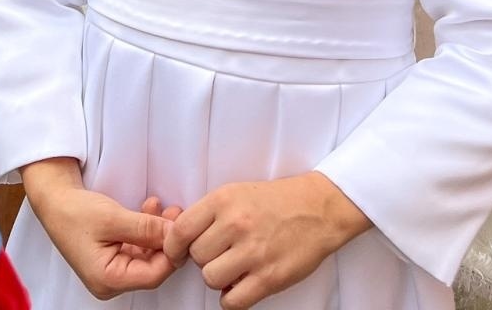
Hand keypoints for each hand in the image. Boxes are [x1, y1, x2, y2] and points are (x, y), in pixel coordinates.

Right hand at [22, 158, 178, 297]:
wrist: (54, 199)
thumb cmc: (73, 212)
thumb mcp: (114, 218)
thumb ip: (147, 228)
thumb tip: (176, 233)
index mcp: (107, 279)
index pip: (153, 274)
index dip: (172, 252)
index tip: (183, 230)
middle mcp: (110, 281)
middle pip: (152, 266)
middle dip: (166, 239)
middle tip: (178, 215)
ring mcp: (111, 270)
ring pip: (147, 255)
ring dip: (158, 231)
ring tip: (167, 208)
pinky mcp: (112, 257)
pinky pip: (138, 247)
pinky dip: (146, 230)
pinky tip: (151, 210)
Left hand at [164, 172, 369, 308]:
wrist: (318, 208)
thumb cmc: (276, 201)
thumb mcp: (236, 193)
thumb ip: (208, 214)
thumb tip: (181, 240)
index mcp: (224, 200)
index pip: (181, 230)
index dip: (174, 247)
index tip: (178, 253)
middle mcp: (236, 224)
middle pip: (196, 257)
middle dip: (204, 259)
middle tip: (221, 254)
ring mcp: (253, 252)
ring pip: (210, 279)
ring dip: (218, 278)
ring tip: (233, 268)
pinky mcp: (269, 277)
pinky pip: (232, 301)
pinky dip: (232, 298)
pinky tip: (240, 285)